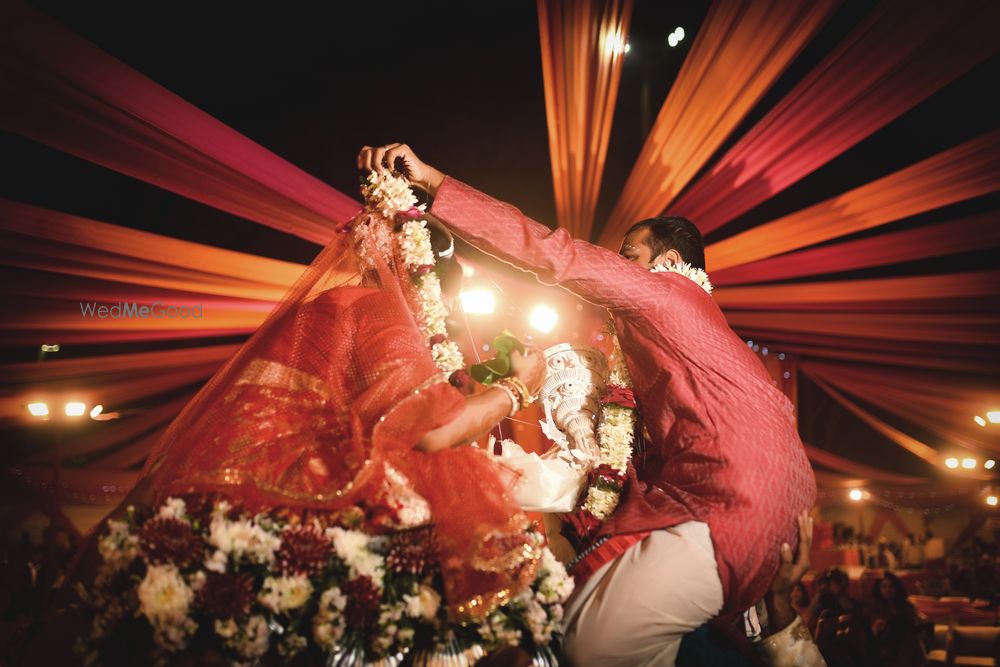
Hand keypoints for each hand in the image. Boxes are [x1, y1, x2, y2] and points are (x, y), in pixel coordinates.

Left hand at [356, 143, 445, 194]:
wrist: (420, 179)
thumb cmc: (404, 180)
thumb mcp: (386, 178)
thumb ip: (377, 175)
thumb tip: (362, 181)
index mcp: (383, 154)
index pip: (367, 150)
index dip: (361, 157)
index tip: (360, 167)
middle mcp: (388, 148)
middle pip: (370, 149)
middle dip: (368, 161)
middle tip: (371, 172)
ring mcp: (395, 147)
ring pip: (379, 150)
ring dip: (377, 163)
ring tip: (381, 173)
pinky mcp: (403, 148)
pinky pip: (390, 153)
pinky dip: (389, 162)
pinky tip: (392, 170)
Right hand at [510, 347, 545, 395]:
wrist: (521, 387)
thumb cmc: (519, 371)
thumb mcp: (513, 357)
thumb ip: (515, 351)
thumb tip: (515, 351)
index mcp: (538, 356)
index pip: (534, 349)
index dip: (528, 347)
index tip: (524, 348)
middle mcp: (543, 365)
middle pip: (539, 358)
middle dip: (533, 357)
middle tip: (527, 356)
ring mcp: (543, 375)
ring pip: (540, 367)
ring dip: (535, 366)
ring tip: (528, 366)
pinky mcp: (541, 383)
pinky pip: (539, 376)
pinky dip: (535, 375)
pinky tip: (529, 376)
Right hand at [766, 510, 812, 631]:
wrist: (779, 598)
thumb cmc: (779, 587)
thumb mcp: (781, 574)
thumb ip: (785, 560)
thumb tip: (786, 544)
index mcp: (802, 562)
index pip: (804, 541)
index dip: (802, 528)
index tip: (800, 515)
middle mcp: (804, 560)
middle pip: (807, 539)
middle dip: (806, 525)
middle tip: (806, 510)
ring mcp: (800, 561)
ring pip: (805, 541)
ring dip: (805, 529)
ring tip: (807, 517)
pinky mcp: (795, 561)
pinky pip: (800, 544)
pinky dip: (800, 535)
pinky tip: (798, 532)